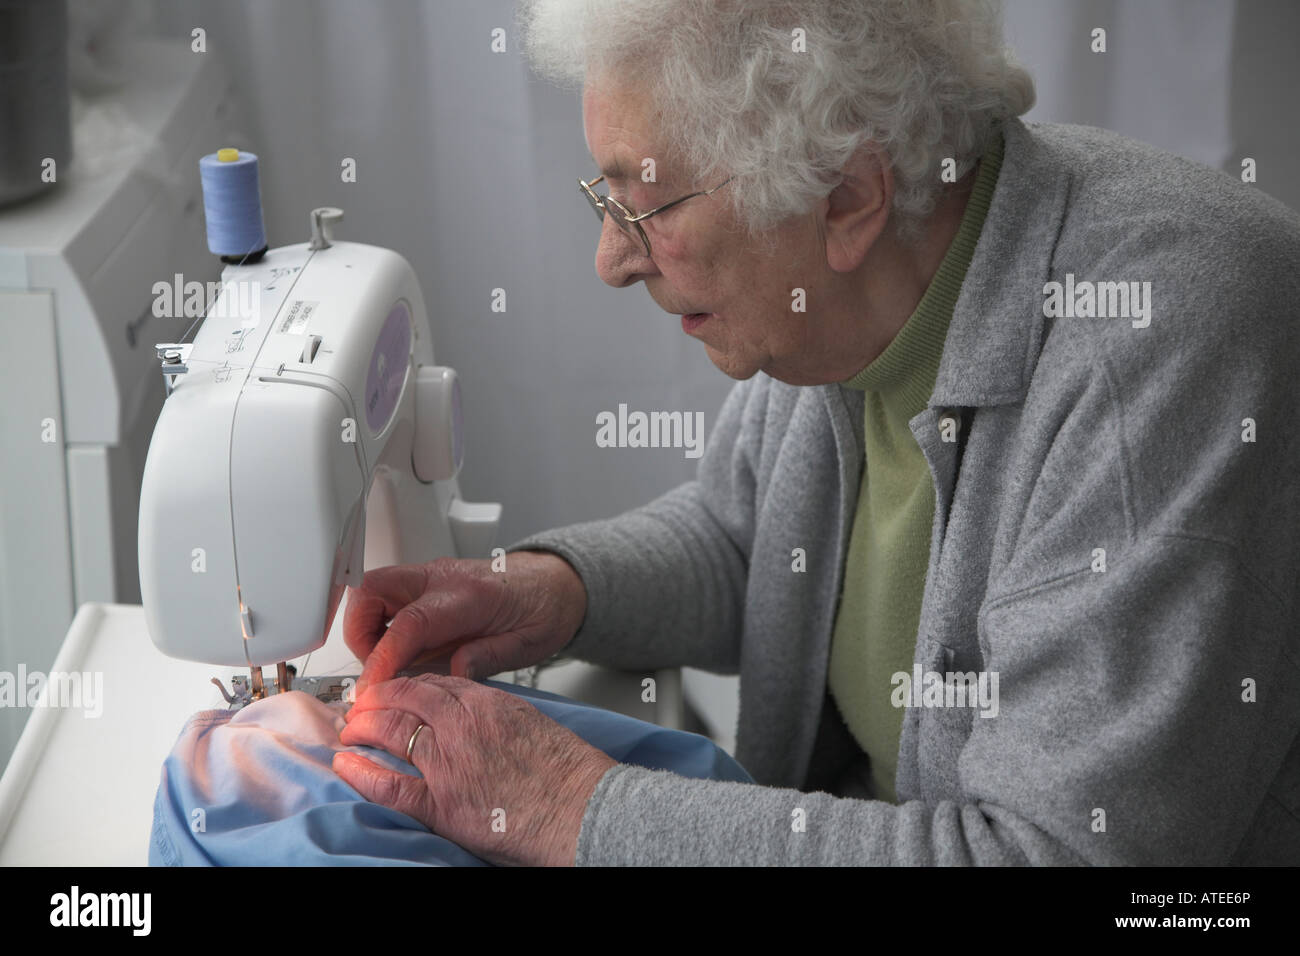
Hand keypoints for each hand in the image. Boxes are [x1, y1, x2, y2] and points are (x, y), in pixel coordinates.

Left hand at [332, 674, 616, 865]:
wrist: (583, 807)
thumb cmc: (570, 774)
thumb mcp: (534, 725)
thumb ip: (501, 718)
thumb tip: (484, 722)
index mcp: (489, 704)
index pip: (437, 683)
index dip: (410, 685)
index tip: (397, 689)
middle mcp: (463, 726)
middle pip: (406, 699)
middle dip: (378, 698)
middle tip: (363, 704)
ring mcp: (449, 763)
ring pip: (391, 732)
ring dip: (364, 727)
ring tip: (350, 729)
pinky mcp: (442, 804)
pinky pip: (390, 784)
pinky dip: (362, 772)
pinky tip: (346, 764)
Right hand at [344, 551, 586, 695]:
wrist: (555, 582)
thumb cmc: (544, 609)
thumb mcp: (529, 643)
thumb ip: (490, 657)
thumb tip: (453, 672)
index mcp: (470, 596)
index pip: (411, 623)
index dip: (384, 657)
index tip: (371, 688)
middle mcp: (443, 578)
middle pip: (373, 590)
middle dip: (359, 634)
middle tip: (377, 671)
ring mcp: (430, 576)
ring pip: (370, 590)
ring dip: (365, 629)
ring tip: (389, 663)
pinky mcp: (424, 583)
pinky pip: (384, 597)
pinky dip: (377, 624)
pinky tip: (399, 650)